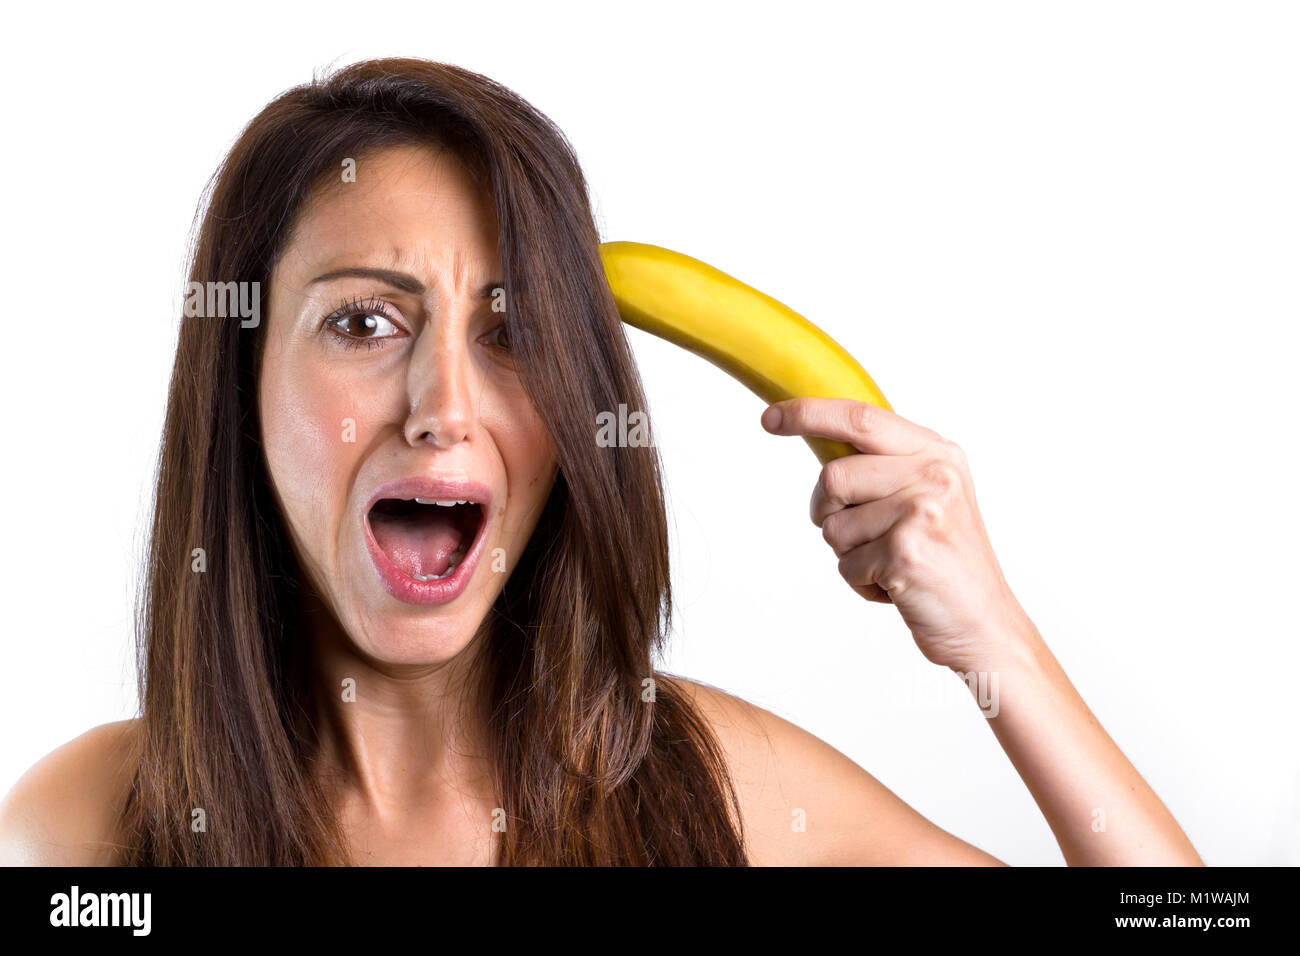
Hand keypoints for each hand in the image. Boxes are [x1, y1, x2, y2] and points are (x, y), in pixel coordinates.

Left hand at [762, 397, 1033, 671]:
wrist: (985, 624)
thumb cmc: (945, 561)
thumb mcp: (929, 494)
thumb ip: (884, 464)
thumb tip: (816, 437)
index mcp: (938, 452)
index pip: (860, 417)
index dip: (808, 414)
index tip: (770, 419)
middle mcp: (935, 474)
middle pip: (832, 477)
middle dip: (827, 513)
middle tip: (861, 537)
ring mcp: (922, 511)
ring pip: (833, 526)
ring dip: (849, 554)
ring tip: (890, 564)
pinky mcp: (906, 552)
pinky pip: (845, 564)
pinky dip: (860, 583)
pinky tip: (897, 587)